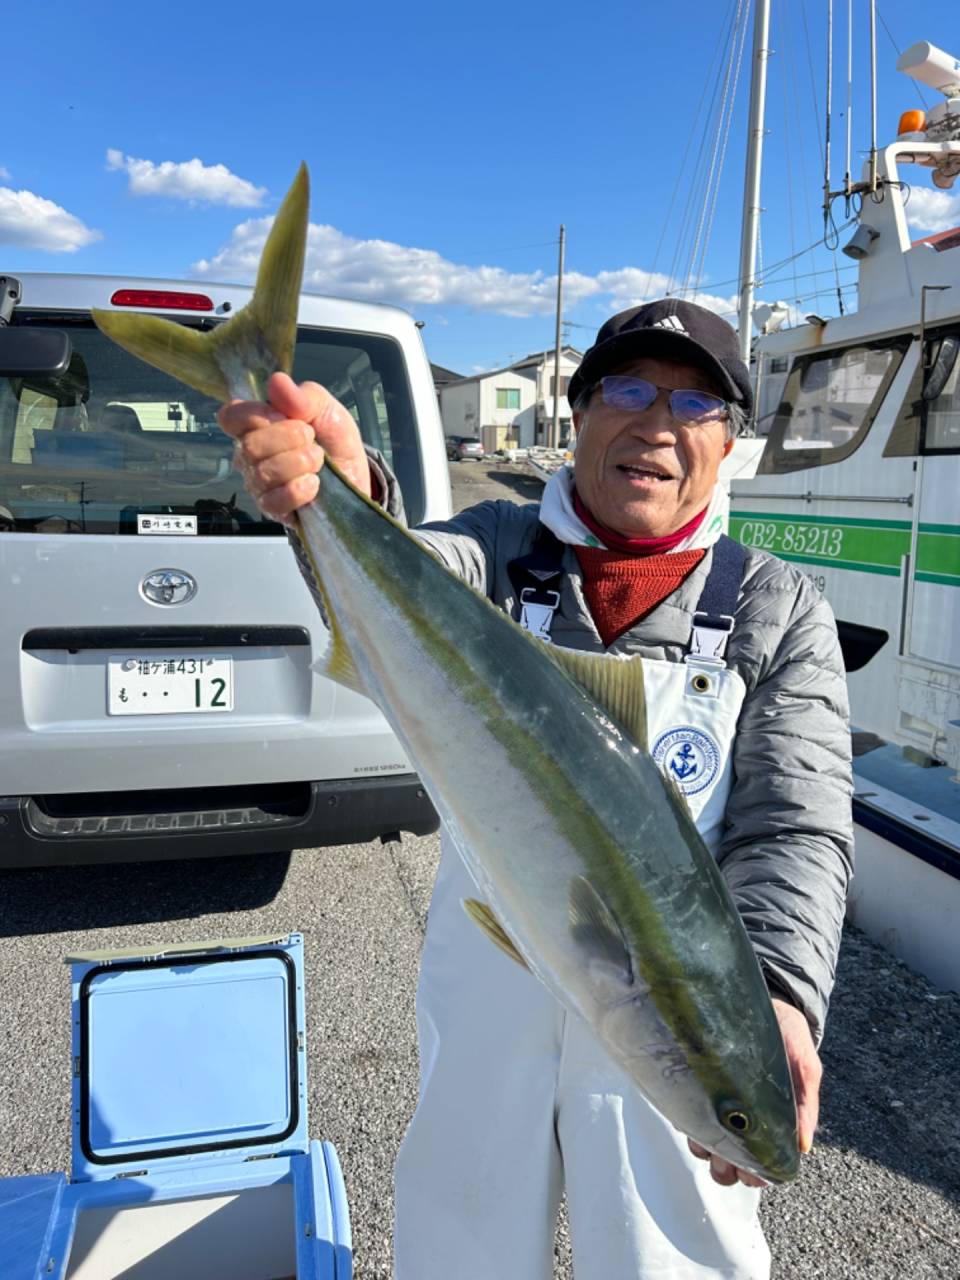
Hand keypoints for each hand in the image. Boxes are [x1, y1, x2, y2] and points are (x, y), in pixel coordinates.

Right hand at [218, 371, 370, 522]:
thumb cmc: (333, 440)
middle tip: (312, 441)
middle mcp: (250, 455)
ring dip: (299, 463)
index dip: (256, 415)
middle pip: (249, 446)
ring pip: (263, 473)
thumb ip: (303, 396)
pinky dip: (299, 490)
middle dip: (290, 439)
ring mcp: (259, 484)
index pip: (231, 417)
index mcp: (256, 425)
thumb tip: (276, 382)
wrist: (356, 475)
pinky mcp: (273, 510)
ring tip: (318, 461)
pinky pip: (274, 501)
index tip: (283, 416)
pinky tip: (314, 484)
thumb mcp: (327, 409)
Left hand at [687, 998, 821, 1187]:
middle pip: (729, 1164)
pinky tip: (692, 1103)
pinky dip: (687, 1118)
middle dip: (726, 1166)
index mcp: (772, 1123)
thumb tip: (803, 1146)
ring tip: (706, 1128)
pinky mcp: (697, 1085)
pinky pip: (686, 1114)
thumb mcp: (805, 1067)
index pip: (762, 1166)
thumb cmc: (788, 1036)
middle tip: (725, 1150)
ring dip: (704, 1146)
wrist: (765, 1000)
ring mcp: (717, 1104)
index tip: (752, 1167)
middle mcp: (741, 1119)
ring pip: (705, 1145)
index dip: (756, 1173)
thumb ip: (805, 1105)